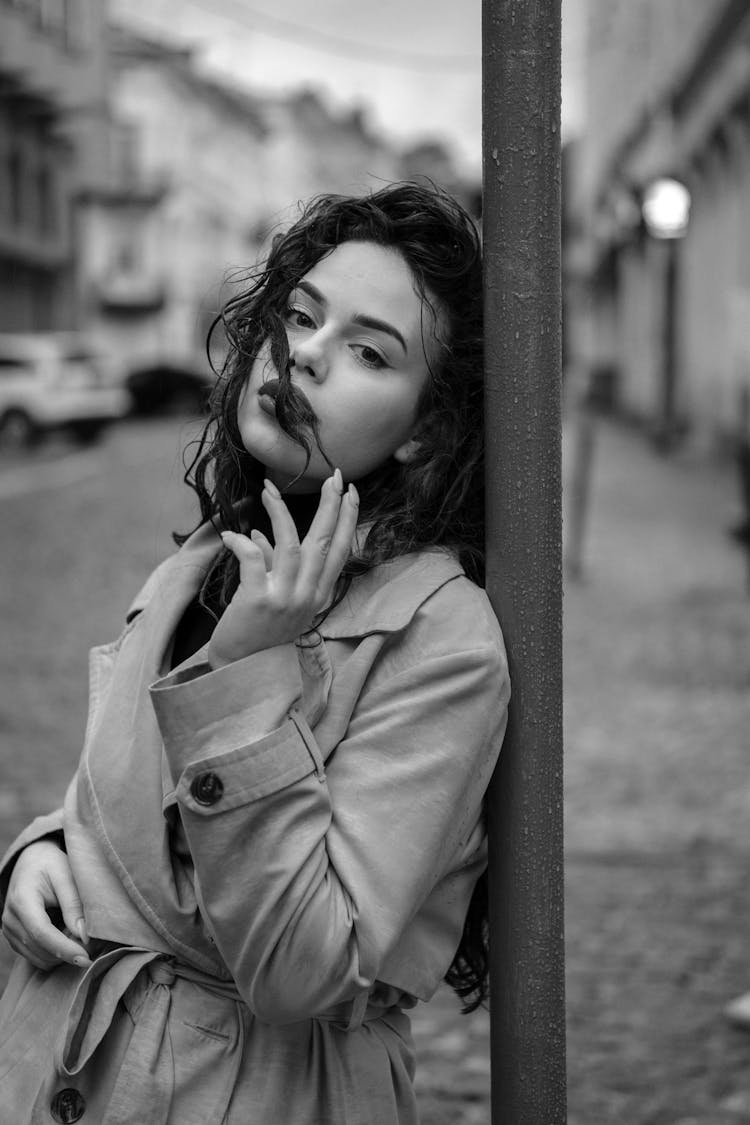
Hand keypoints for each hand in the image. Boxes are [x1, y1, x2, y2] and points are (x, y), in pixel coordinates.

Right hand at [1, 840, 90, 970]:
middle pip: (40, 949)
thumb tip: (84, 937)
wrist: (31, 861)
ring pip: (38, 958)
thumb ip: (74, 905)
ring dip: (61, 954)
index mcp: (22, 899)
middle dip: (67, 952)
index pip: (41, 932)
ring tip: (79, 934)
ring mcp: (9, 931)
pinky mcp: (14, 938)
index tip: (86, 958)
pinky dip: (54, 953)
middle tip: (92, 942)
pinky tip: (67, 936)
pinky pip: (35, 956)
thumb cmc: (51, 865)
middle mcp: (10, 919)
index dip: (64, 948)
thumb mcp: (66, 876)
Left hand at [208, 469, 358, 667]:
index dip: (347, 521)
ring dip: (280, 512)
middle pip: (324, 544)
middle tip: (336, 476)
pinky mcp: (258, 602)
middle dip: (332, 507)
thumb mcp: (275, 599)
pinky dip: (241, 543)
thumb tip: (260, 534)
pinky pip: (253, 559)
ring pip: (292, 546)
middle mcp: (307, 598)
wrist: (237, 671)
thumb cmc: (255, 634)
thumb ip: (272, 566)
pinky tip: (231, 535)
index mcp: (316, 597)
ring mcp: (285, 600)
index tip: (351, 492)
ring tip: (268, 488)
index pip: (339, 552)